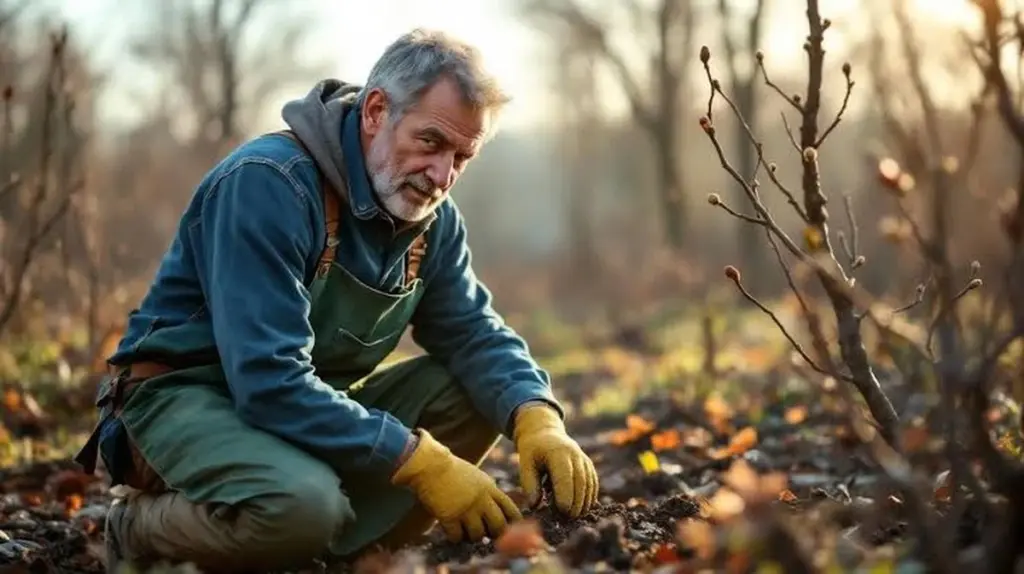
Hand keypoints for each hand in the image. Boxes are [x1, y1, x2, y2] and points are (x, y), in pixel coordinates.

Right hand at [391, 429, 522, 541]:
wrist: (430, 465)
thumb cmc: (452, 470)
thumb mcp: (477, 477)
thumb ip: (488, 491)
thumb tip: (496, 507)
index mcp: (490, 488)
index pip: (510, 509)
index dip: (513, 523)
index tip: (510, 529)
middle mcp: (481, 500)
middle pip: (498, 526)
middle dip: (494, 534)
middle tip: (487, 534)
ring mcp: (466, 509)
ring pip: (478, 535)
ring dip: (472, 536)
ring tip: (466, 532)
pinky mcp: (449, 516)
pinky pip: (457, 537)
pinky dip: (455, 537)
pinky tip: (451, 531)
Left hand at [512, 404, 598, 516]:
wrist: (545, 432)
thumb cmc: (532, 450)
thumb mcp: (525, 462)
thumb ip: (529, 483)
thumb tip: (534, 505)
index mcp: (558, 452)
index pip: (565, 477)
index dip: (565, 496)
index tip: (561, 512)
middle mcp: (575, 455)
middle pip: (580, 483)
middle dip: (575, 503)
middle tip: (567, 519)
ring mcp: (584, 459)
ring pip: (589, 484)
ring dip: (583, 502)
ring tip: (573, 516)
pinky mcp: (588, 465)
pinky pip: (593, 483)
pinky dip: (589, 497)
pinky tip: (581, 508)